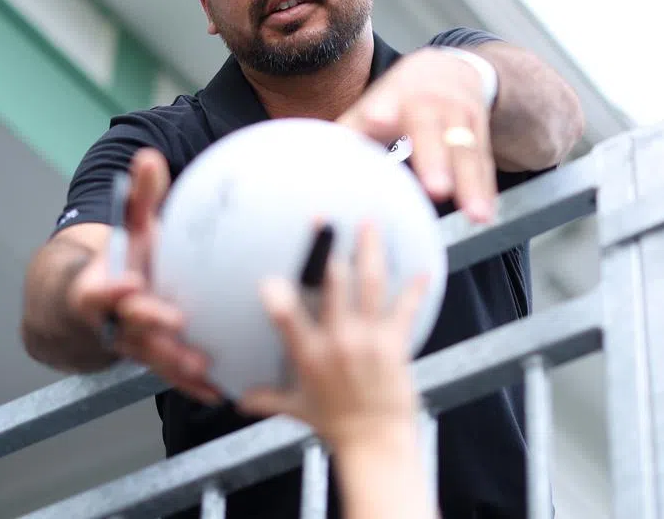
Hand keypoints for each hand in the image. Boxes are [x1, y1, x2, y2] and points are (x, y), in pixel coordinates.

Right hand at [66, 148, 222, 404]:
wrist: (97, 305)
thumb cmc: (124, 258)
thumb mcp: (128, 227)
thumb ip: (139, 197)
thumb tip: (148, 157)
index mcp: (101, 288)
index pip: (100, 290)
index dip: (111, 288)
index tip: (130, 282)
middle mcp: (113, 321)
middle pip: (129, 328)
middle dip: (151, 327)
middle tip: (177, 324)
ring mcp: (133, 346)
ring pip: (152, 359)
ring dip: (176, 365)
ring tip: (205, 368)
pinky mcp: (154, 362)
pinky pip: (172, 377)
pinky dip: (194, 386)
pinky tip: (220, 390)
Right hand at [236, 221, 427, 450]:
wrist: (375, 443)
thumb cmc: (337, 426)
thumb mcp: (296, 409)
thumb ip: (267, 398)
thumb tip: (242, 398)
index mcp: (309, 354)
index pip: (287, 320)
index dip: (278, 298)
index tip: (270, 277)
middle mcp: (338, 342)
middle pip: (335, 286)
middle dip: (330, 249)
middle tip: (325, 221)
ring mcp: (368, 340)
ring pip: (370, 286)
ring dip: (371, 252)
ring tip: (370, 225)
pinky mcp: (394, 345)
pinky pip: (405, 308)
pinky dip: (414, 288)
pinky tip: (422, 270)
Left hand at [338, 48, 496, 220]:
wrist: (453, 68)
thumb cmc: (401, 96)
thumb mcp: (374, 103)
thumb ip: (348, 131)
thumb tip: (305, 159)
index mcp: (395, 97)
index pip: (385, 104)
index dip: (381, 113)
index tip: (377, 121)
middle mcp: (431, 105)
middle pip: (432, 133)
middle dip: (435, 160)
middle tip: (435, 188)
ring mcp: (460, 118)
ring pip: (466, 153)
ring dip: (471, 185)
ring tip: (475, 214)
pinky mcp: (481, 134)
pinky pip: (484, 166)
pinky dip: (485, 191)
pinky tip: (486, 214)